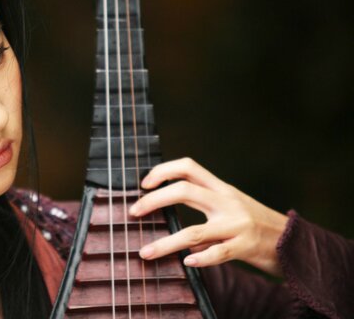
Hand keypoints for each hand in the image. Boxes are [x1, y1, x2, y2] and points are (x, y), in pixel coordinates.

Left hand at [129, 158, 288, 276]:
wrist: (295, 243)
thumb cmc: (255, 225)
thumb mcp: (231, 206)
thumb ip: (204, 203)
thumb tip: (164, 205)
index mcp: (222, 189)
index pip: (189, 167)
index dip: (164, 170)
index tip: (144, 183)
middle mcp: (228, 202)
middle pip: (184, 191)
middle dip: (154, 201)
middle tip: (134, 212)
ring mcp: (237, 225)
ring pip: (194, 231)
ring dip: (165, 243)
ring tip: (145, 252)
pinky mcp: (245, 248)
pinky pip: (218, 253)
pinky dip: (200, 258)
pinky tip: (186, 262)